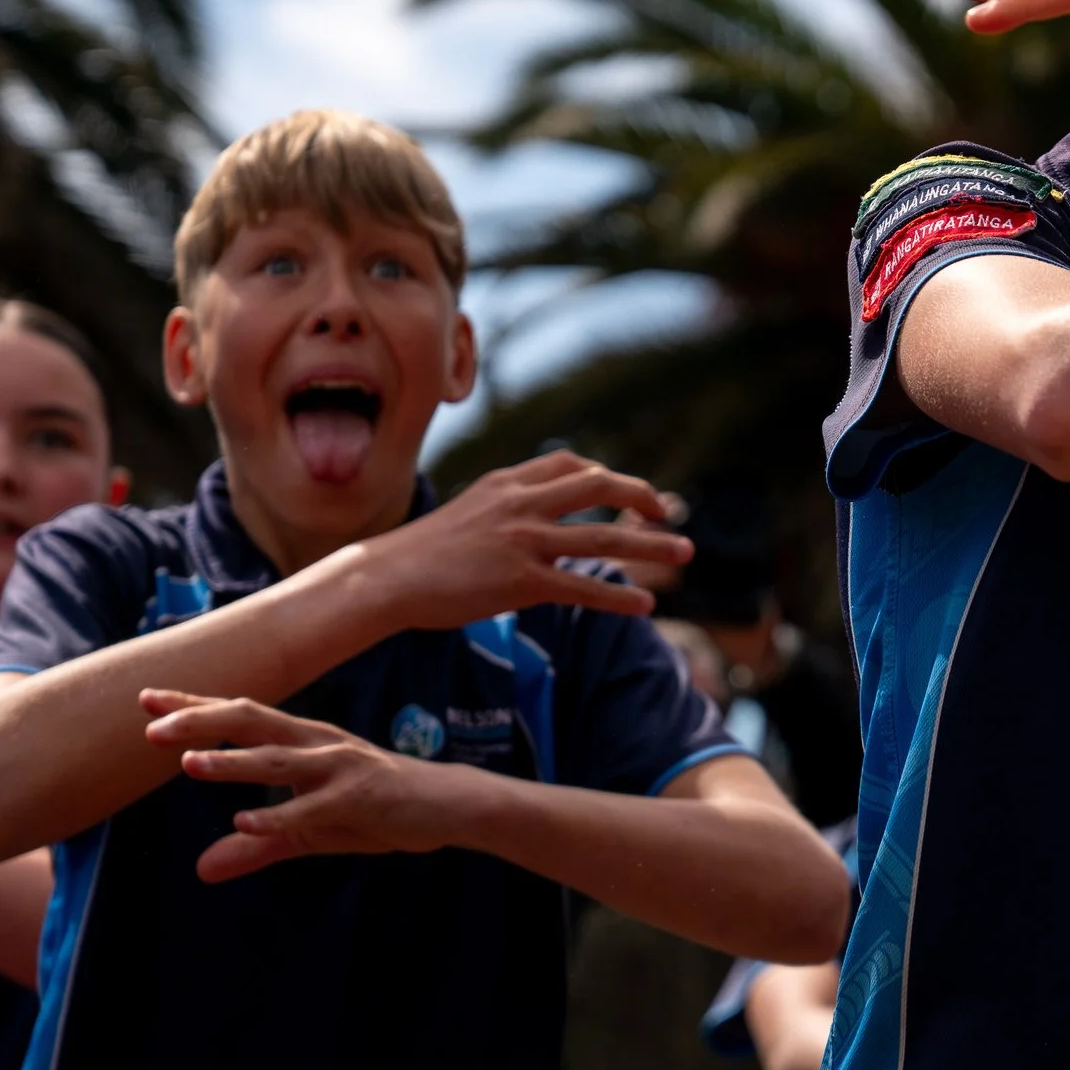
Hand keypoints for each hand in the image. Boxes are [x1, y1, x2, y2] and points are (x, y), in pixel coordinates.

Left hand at [142, 690, 472, 881]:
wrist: (448, 805)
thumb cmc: (377, 809)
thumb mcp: (310, 829)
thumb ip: (258, 845)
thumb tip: (203, 869)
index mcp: (304, 741)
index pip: (241, 716)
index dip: (194, 706)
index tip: (146, 697)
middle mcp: (318, 744)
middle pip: (253, 722)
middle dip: (202, 721)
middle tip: (151, 725)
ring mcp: (341, 768)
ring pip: (278, 761)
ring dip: (232, 763)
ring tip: (188, 765)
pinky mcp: (361, 798)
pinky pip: (312, 809)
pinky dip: (278, 816)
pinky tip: (243, 824)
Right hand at [346, 449, 689, 630]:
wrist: (384, 578)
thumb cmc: (418, 553)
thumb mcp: (465, 511)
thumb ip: (502, 507)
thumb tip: (529, 516)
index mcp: (506, 483)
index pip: (570, 463)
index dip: (607, 475)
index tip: (631, 491)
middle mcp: (520, 504)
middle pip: (599, 486)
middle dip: (642, 497)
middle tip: (669, 512)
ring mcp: (523, 540)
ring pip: (603, 539)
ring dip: (651, 546)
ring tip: (685, 553)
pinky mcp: (521, 580)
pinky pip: (583, 586)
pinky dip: (619, 597)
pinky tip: (645, 606)